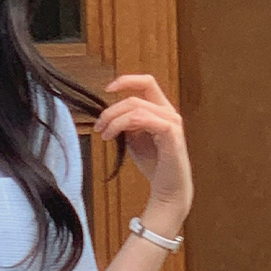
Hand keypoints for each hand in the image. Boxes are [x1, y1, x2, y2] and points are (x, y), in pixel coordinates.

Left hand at [93, 73, 193, 226]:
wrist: (168, 189)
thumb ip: (126, 124)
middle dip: (112, 110)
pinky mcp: (171, 133)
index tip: (107, 89)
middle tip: (98, 125)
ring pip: (136, 107)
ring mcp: (171, 121)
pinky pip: (144, 119)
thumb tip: (110, 115)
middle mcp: (168, 111)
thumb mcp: (134, 140)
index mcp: (161, 109)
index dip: (126, 81)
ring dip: (115, 119)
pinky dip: (125, 124)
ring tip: (104, 134)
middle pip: (135, 97)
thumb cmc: (154, 165)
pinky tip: (114, 135)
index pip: (146, 82)